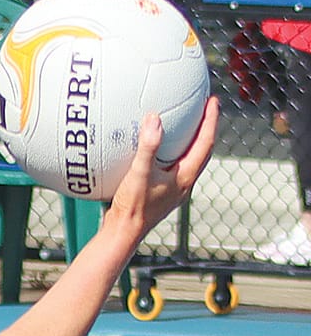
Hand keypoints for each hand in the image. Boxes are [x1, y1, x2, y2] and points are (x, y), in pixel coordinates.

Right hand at [104, 97, 220, 245]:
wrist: (122, 234)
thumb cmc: (132, 207)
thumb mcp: (139, 174)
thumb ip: (148, 147)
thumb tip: (155, 119)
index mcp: (185, 177)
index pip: (205, 143)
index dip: (210, 120)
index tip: (212, 101)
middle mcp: (184, 183)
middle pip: (202, 151)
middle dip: (205, 129)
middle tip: (204, 109)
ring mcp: (173, 190)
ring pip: (189, 160)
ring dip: (190, 142)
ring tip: (185, 126)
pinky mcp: (160, 194)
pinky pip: (172, 168)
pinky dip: (170, 154)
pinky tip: (156, 151)